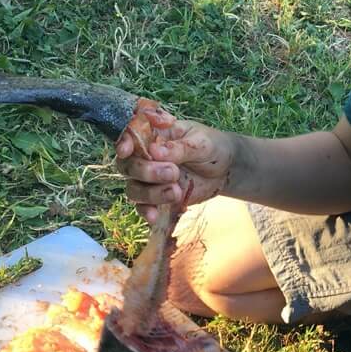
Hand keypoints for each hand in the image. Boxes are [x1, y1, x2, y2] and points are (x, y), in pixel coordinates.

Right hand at [115, 99, 236, 223]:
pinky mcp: (157, 198)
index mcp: (154, 135)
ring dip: (151, 193)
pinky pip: (143, 206)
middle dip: (146, 171)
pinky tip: (154, 216)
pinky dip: (146, 211)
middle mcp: (146, 156)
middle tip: (173, 172)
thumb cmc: (212, 147)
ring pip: (134, 188)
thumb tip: (154, 152)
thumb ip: (178, 148)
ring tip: (176, 191)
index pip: (131, 137)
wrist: (226, 169)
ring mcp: (150, 179)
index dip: (124, 143)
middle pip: (128, 166)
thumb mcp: (200, 143)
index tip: (125, 151)